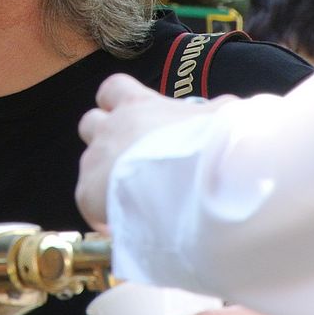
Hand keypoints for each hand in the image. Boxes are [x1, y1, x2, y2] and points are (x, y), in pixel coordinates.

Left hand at [75, 74, 236, 231]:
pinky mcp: (89, 192)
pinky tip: (126, 226)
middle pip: (91, 122)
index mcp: (139, 104)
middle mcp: (112, 127)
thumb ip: (216, 112)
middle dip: (106, 139)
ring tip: (131, 197)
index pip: (114, 89)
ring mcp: (96, 159)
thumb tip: (226, 110)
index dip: (118, 102)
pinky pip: (87, 201)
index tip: (133, 118)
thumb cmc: (213, 145)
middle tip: (131, 160)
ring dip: (105, 176)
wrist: (198, 183)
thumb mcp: (223, 117)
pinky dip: (102, 212)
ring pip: (88, 162)